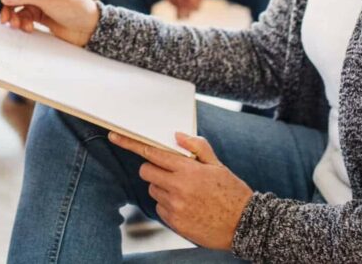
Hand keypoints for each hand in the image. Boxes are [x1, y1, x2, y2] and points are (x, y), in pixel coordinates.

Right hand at [0, 0, 99, 46]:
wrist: (88, 26)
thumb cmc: (74, 6)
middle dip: (4, 5)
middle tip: (3, 19)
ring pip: (12, 5)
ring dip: (11, 16)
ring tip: (17, 25)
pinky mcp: (35, 12)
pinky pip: (20, 15)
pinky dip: (20, 22)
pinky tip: (28, 27)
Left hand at [109, 131, 251, 250]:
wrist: (245, 225)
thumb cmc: (232, 193)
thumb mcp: (218, 166)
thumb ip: (197, 148)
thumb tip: (177, 137)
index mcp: (189, 170)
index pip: (153, 153)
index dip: (132, 144)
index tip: (116, 137)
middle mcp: (179, 188)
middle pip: (146, 171)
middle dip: (152, 168)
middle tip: (168, 172)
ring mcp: (175, 207)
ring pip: (152, 189)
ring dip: (161, 187)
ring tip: (185, 192)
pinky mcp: (175, 223)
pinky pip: (159, 208)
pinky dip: (167, 204)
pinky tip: (186, 206)